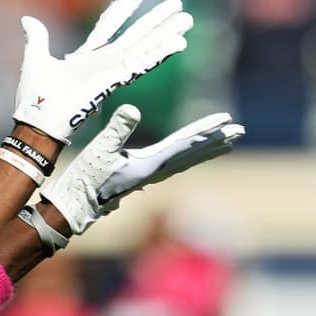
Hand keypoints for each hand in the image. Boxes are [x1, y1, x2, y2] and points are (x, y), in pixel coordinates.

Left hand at [12, 0, 191, 143]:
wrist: (37, 121)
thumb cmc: (36, 98)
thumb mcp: (36, 58)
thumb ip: (37, 38)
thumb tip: (28, 19)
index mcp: (87, 56)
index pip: (109, 26)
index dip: (123, 9)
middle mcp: (104, 62)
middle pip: (135, 35)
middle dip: (155, 20)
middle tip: (177, 4)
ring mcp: (111, 71)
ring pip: (144, 47)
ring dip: (165, 33)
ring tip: (186, 20)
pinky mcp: (114, 80)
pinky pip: (141, 63)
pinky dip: (160, 53)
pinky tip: (178, 42)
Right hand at [40, 105, 242, 234]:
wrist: (76, 206)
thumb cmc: (84, 180)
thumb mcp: (98, 151)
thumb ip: (116, 130)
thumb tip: (134, 108)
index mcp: (148, 165)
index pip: (184, 144)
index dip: (205, 131)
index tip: (226, 122)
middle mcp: (155, 171)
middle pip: (192, 153)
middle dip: (216, 140)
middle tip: (240, 130)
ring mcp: (149, 174)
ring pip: (186, 158)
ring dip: (207, 148)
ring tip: (226, 140)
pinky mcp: (141, 174)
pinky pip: (174, 161)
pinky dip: (189, 153)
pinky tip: (192, 151)